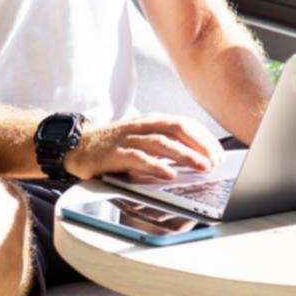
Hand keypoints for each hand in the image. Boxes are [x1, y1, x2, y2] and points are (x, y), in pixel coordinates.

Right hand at [65, 113, 224, 180]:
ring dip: (185, 155)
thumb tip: (195, 157)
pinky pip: (138, 158)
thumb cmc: (114, 145)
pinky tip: (168, 174)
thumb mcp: (142, 139)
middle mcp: (142, 126)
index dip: (204, 138)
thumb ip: (164, 144)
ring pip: (162, 142)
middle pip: (178, 129)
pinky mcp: (114, 154)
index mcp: (152, 121)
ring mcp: (128, 138)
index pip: (185, 124)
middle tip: (215, 161)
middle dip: (200, 144)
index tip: (219, 153)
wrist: (76, 145)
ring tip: (201, 167)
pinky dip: (155, 166)